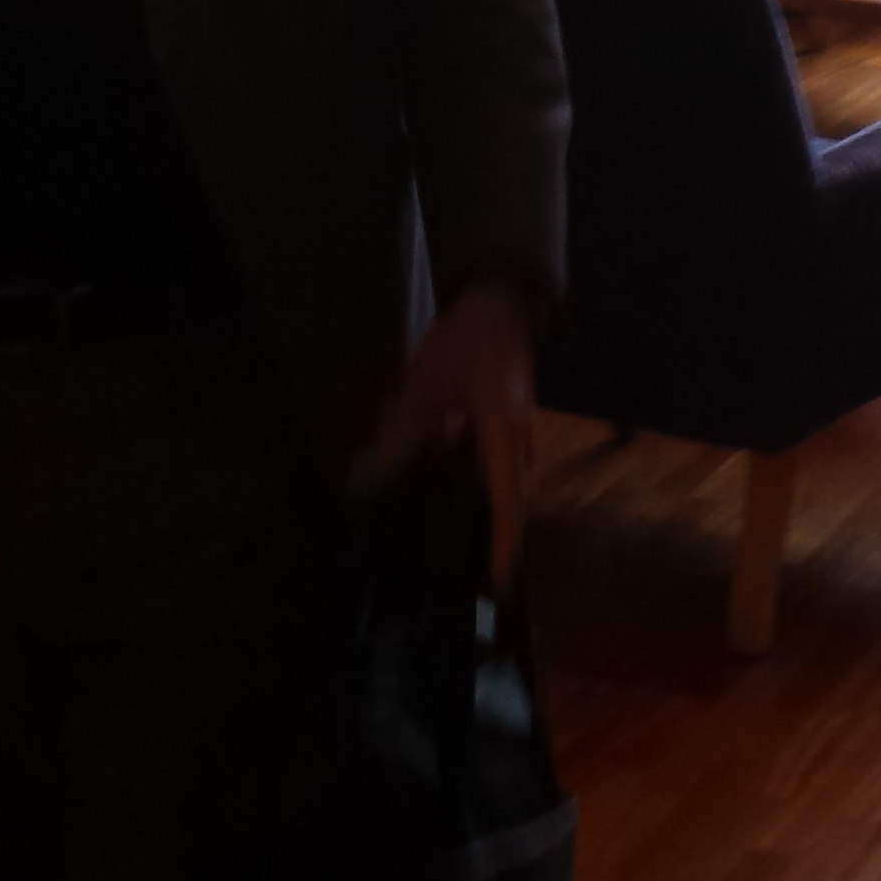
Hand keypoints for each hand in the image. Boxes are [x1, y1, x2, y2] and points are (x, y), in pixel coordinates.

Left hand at [363, 275, 536, 584]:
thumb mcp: (424, 388)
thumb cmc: (466, 339)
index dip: (504, 546)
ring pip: (504, 478)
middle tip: (480, 571)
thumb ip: (398, 437)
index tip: (500, 586)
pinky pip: (497, 459)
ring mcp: (517, 424)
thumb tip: (363, 481)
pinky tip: (449, 477)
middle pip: (510, 497)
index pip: (507, 503)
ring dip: (488, 507)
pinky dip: (479, 478)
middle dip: (497, 535)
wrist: (499, 294)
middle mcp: (518, 438)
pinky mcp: (508, 413)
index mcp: (503, 436)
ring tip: (463, 533)